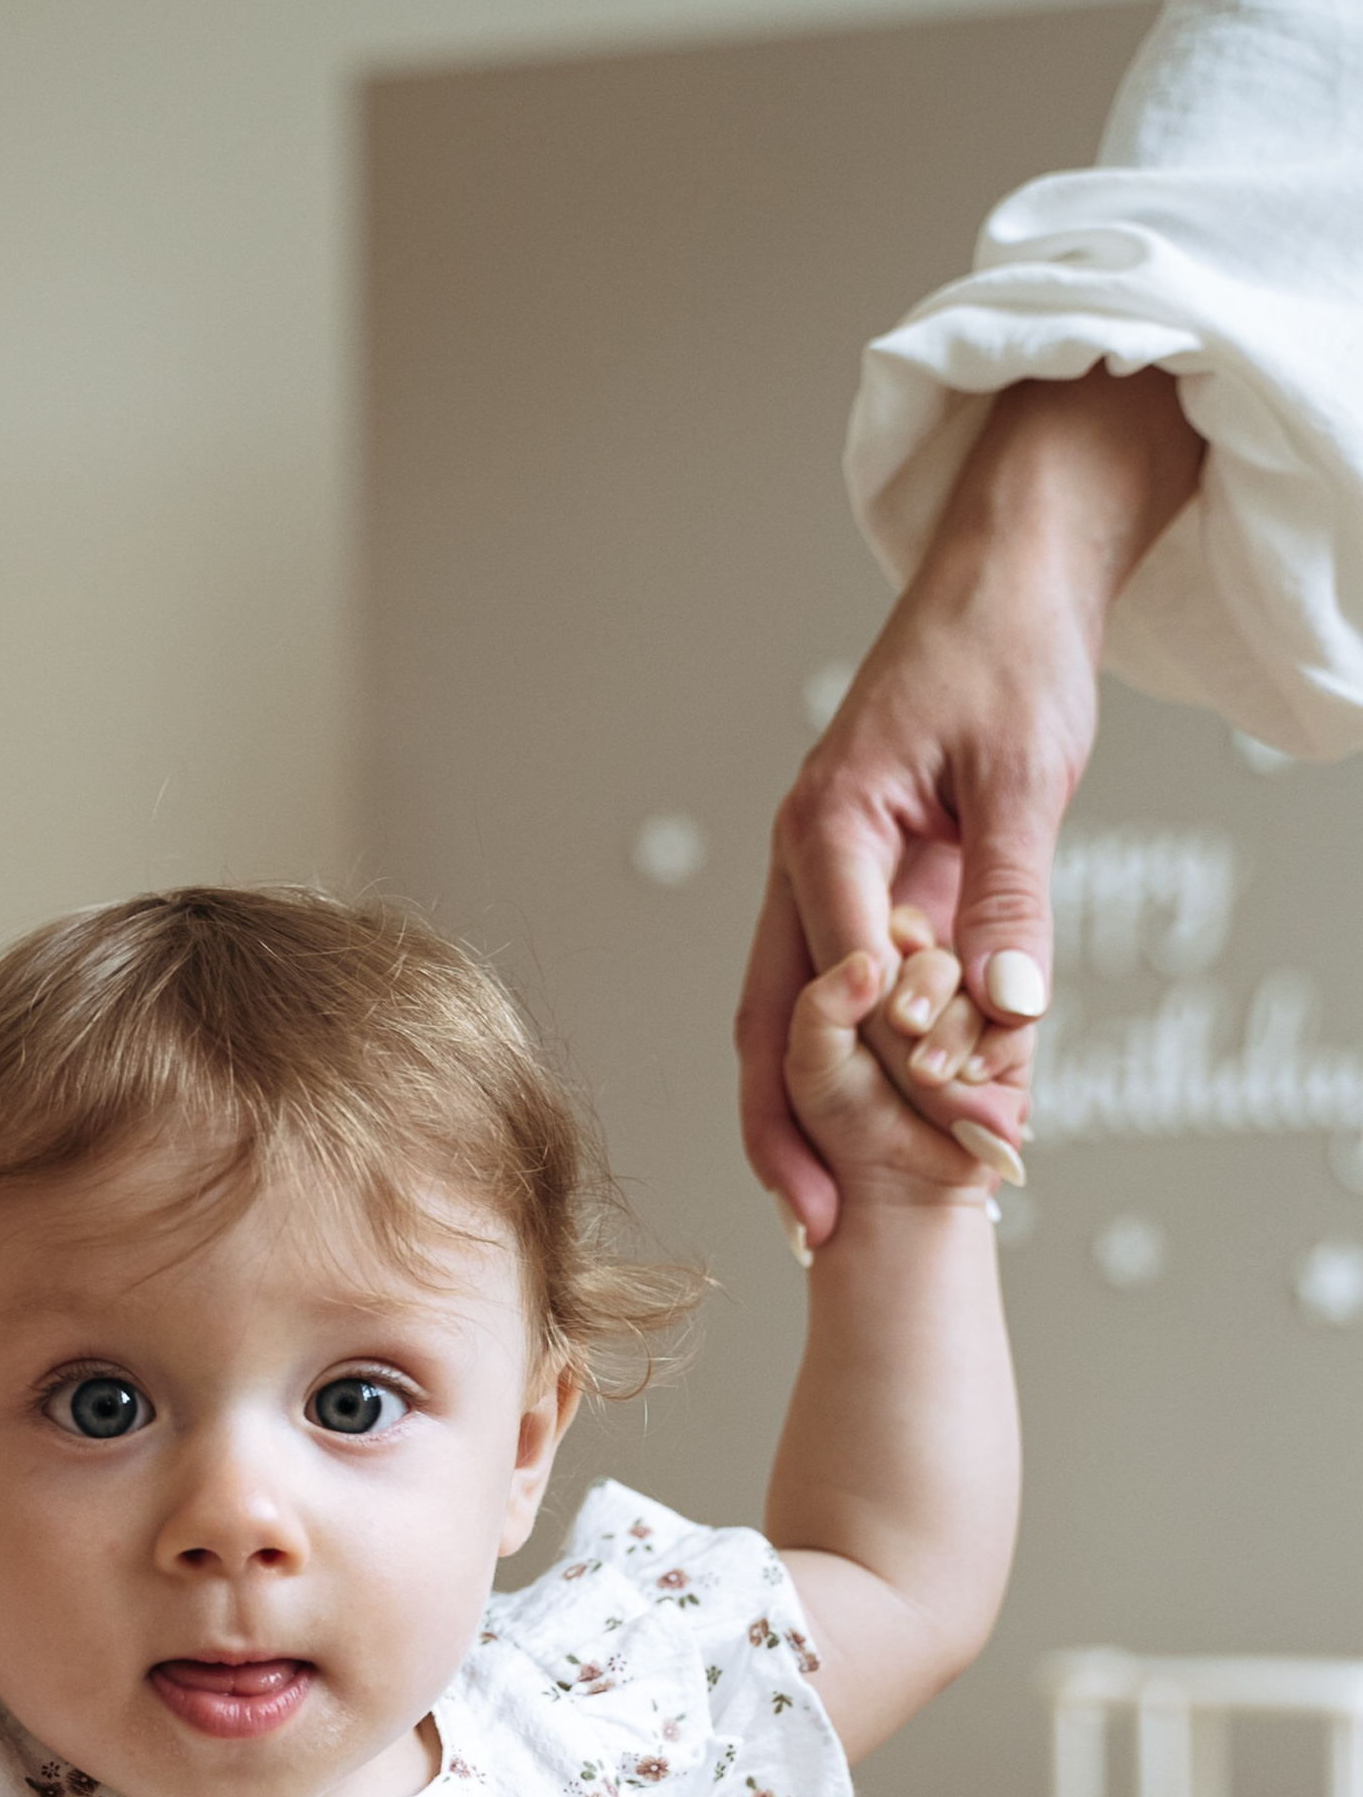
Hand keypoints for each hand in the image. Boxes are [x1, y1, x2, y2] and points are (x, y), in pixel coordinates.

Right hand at [739, 366, 1202, 1248]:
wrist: (1008, 570)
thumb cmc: (1014, 652)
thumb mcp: (1027, 778)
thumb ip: (1009, 901)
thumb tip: (1004, 1022)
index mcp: (825, 826)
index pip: (842, 979)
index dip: (891, 1077)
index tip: (943, 1150)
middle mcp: (800, 858)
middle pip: (769, 1021)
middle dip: (787, 1130)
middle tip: (815, 1225)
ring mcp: (815, 874)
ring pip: (782, 1018)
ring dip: (799, 1115)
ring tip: (820, 1209)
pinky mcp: (851, 882)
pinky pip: (827, 994)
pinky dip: (837, 1068)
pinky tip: (863, 1133)